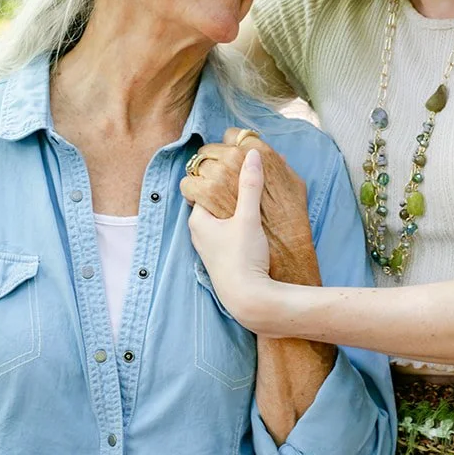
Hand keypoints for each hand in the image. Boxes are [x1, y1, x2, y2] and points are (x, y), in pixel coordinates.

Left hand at [187, 150, 277, 325]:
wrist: (249, 300)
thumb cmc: (243, 259)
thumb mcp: (248, 218)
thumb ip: (250, 185)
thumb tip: (252, 154)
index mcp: (197, 220)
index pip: (203, 186)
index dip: (220, 174)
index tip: (237, 165)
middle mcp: (198, 233)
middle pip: (213, 201)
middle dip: (230, 189)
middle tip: (250, 177)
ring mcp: (210, 247)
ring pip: (221, 217)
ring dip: (236, 207)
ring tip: (256, 196)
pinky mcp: (222, 257)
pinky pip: (228, 231)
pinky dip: (238, 222)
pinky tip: (255, 221)